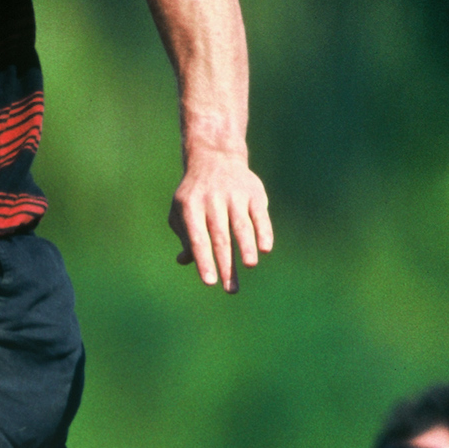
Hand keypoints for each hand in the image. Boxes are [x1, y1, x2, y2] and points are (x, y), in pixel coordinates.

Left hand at [167, 154, 272, 292]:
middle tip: (231, 290)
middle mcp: (212, 200)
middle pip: (220, 237)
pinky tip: (265, 249)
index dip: (203, 261)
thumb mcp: (182, 211)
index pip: (197, 239)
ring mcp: (234, 195)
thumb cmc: (196, 194)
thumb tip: (183, 261)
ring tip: (250, 266)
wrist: (215, 158)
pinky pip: (259, 215)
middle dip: (226, 264)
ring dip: (246, 246)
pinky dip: (263, 231)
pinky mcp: (253, 193)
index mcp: (190, 207)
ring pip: (240, 225)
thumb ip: (186, 236)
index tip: (210, 282)